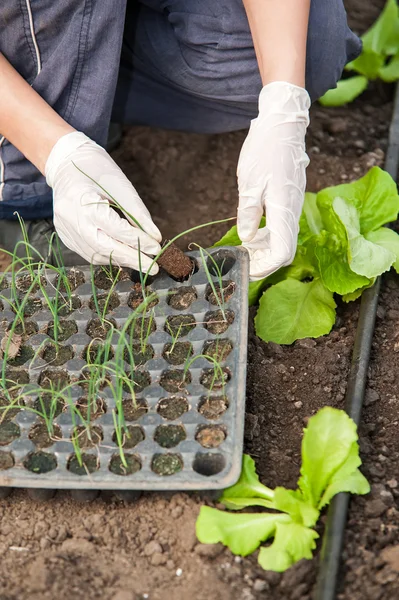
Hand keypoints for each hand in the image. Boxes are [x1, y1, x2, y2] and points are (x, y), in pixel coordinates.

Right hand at [45, 132, 161, 272]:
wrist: (66, 164)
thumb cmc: (96, 170)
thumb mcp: (121, 186)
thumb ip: (137, 214)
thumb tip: (155, 238)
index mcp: (82, 201)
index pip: (114, 228)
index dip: (137, 241)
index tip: (157, 248)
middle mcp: (70, 219)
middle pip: (104, 247)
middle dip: (131, 258)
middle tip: (153, 267)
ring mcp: (65, 230)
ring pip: (96, 255)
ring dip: (121, 260)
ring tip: (142, 261)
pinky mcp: (65, 237)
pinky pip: (89, 253)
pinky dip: (109, 256)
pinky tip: (124, 255)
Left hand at [237, 82, 309, 279]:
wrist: (282, 124)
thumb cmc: (265, 150)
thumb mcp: (249, 183)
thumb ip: (247, 214)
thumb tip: (246, 238)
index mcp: (284, 210)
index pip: (281, 253)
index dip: (265, 268)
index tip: (247, 271)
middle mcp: (293, 211)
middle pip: (284, 250)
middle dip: (263, 262)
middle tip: (241, 264)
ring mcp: (293, 206)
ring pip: (283, 239)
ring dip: (264, 249)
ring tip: (244, 249)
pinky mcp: (290, 200)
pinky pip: (282, 227)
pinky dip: (267, 236)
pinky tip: (252, 232)